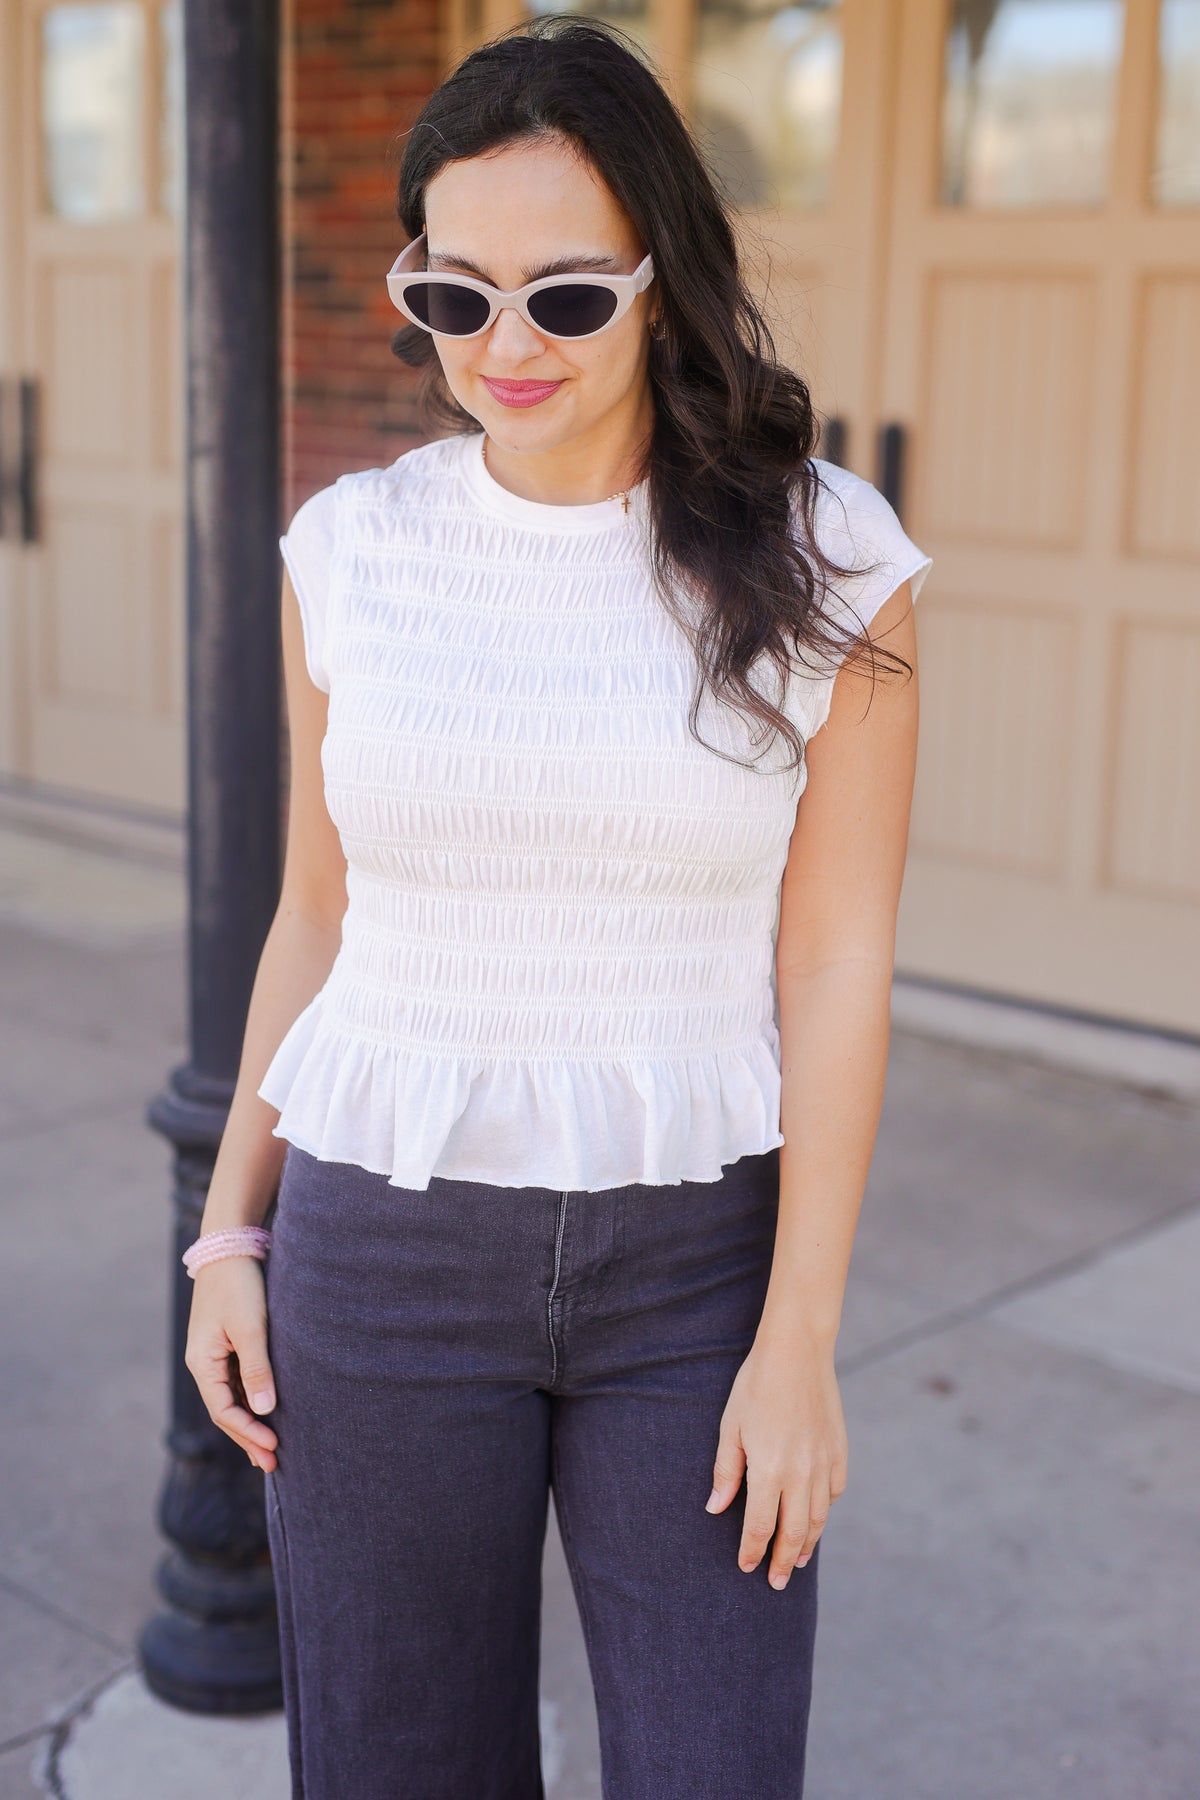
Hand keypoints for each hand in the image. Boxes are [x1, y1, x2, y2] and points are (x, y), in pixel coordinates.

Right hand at [184, 1255, 279, 1472]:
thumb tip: (264, 1411)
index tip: (274, 1448)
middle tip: (273, 1463)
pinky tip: (266, 1412)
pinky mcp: (226, 1344)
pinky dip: (251, 1400)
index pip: (224, 1411)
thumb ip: (257, 1369)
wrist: (229, 1247)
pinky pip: (236, 1381)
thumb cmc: (240, 1286)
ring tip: (270, 1448)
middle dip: (247, 1437)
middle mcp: (203, 1363)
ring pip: (231, 1398)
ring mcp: (213, 1354)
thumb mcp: (251, 1328)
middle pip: (225, 1410)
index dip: (248, 1433)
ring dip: (250, 1421)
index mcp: (202, 1363)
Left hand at [705, 1330, 847, 1588]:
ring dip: (807, 1543)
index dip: (753, 1550)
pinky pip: (834, 1492)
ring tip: (798, 1560)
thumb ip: (726, 1472)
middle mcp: (801, 1473)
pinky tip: (815, 1518)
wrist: (798, 1352)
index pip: (760, 1526)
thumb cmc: (756, 1386)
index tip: (746, 1567)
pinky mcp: (840, 1451)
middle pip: (793, 1532)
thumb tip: (716, 1509)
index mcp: (769, 1469)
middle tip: (777, 1582)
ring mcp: (824, 1463)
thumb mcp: (730, 1427)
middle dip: (783, 1561)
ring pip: (818, 1518)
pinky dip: (824, 1511)